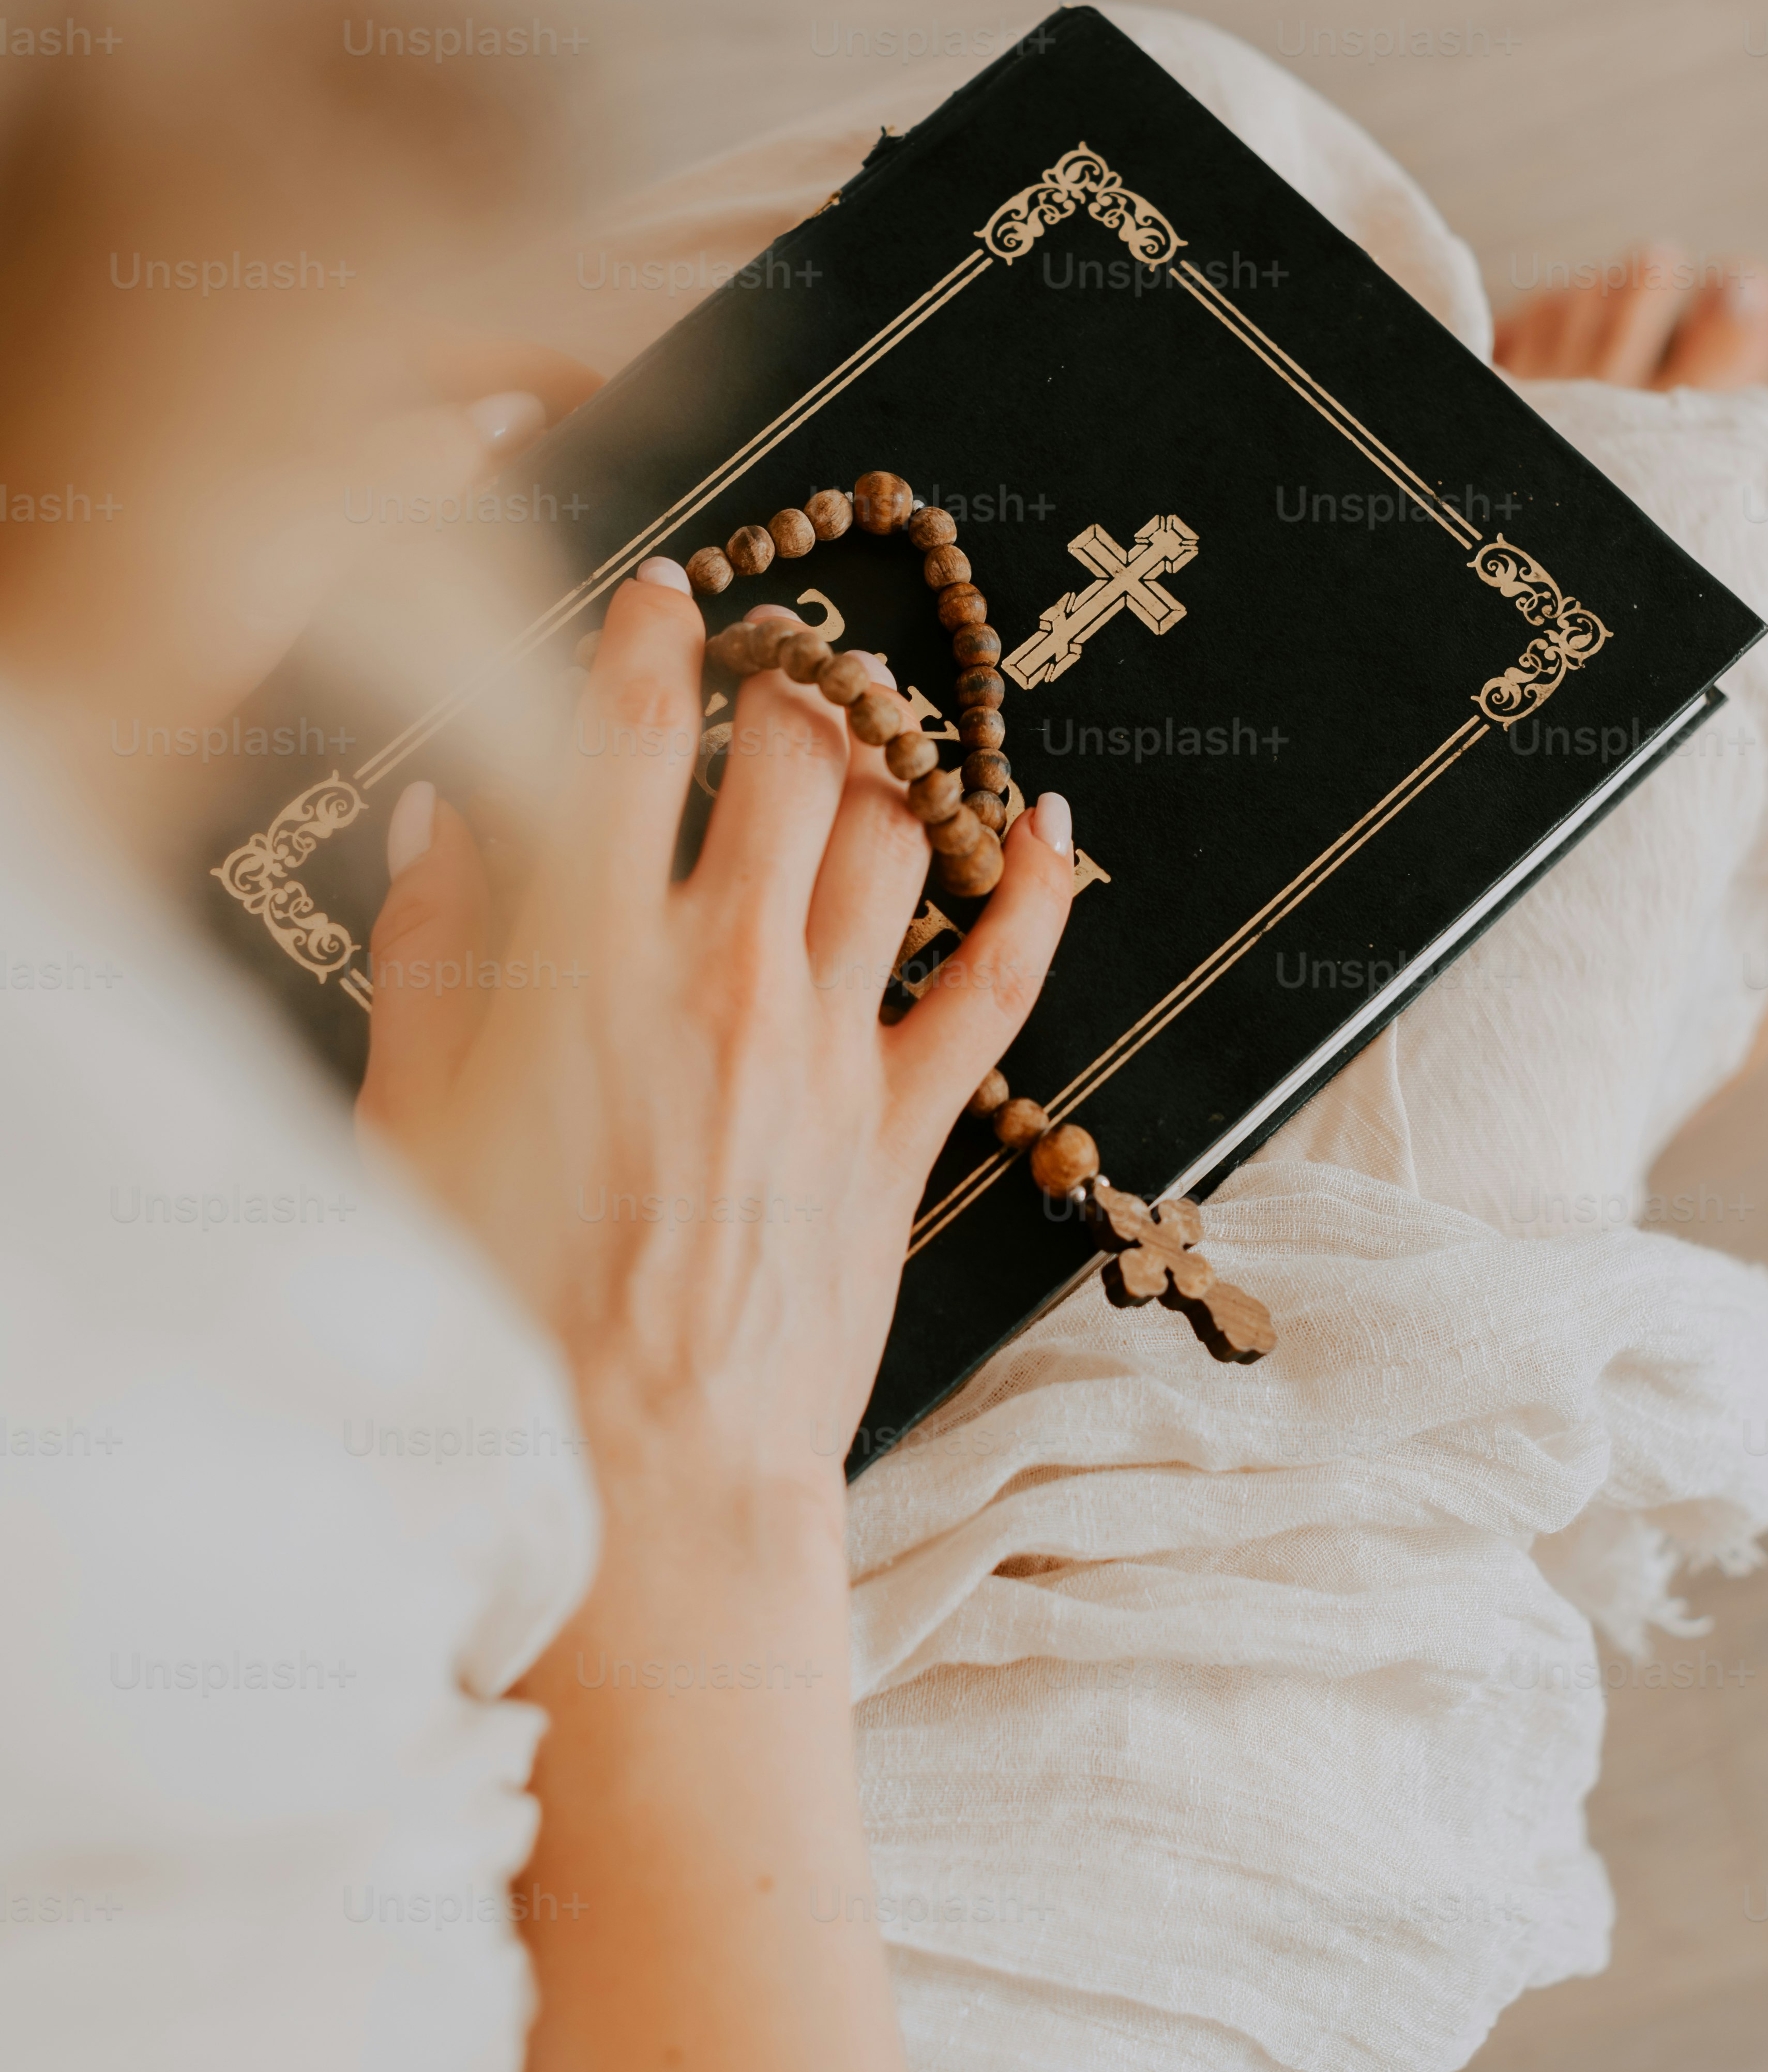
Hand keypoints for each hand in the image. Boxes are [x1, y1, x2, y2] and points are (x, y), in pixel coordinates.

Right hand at [358, 563, 1075, 1512]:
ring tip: (879, 711)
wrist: (644, 1477)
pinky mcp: (907, 1125)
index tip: (665, 594)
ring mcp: (832, 1047)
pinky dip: (1036, 893)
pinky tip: (1051, 826)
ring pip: (894, 839)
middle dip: (788, 678)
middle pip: (790, 760)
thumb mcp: (411, 1121)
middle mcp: (726, 976)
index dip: (649, 640)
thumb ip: (428, 951)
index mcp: (588, 963)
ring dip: (893, 757)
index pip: (626, 737)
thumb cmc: (504, 1314)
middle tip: (780, 650)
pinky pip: (1001, 981)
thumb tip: (438, 811)